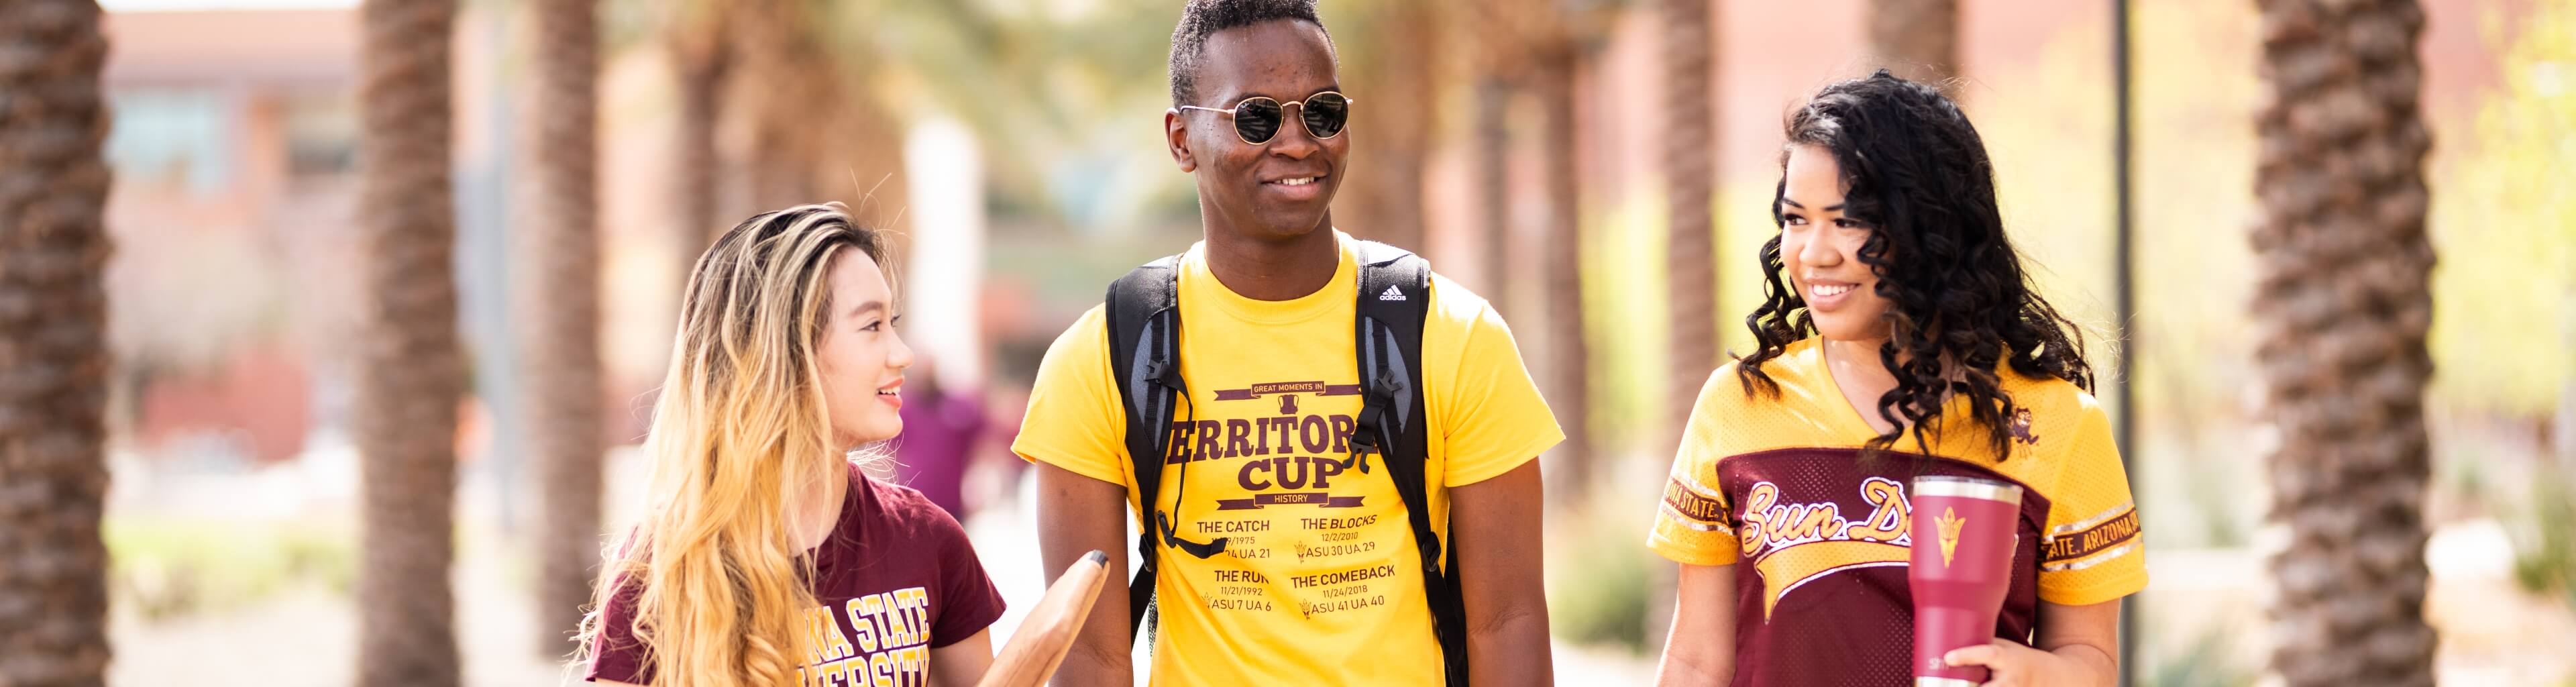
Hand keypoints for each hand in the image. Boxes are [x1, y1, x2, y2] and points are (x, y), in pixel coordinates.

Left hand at [1941, 640, 2099, 686]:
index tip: (1948, 657)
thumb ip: (1980, 644)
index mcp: (2007, 659)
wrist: (2050, 677)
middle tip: (1943, 685)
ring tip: (1946, 686)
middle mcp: (2011, 680)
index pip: (1988, 655)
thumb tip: (1948, 638)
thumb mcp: (2003, 646)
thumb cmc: (2017, 658)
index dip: (1967, 656)